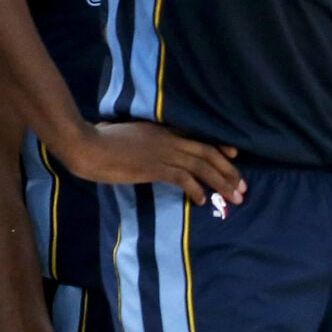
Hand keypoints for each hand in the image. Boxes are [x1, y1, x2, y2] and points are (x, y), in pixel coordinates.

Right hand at [56, 120, 244, 211]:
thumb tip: (144, 148)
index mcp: (163, 129)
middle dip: (228, 171)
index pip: (199, 138)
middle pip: (208, 153)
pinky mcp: (155, 167)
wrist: (88, 146)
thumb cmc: (101, 140)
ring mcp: (163, 152)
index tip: (234, 156)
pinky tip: (202, 201)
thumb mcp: (128, 134)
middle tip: (242, 188)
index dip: (219, 148)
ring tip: (234, 198)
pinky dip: (196, 190)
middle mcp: (169, 139)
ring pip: (202, 167)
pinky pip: (184, 178)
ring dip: (221, 183)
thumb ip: (142, 140)